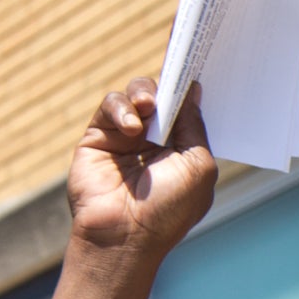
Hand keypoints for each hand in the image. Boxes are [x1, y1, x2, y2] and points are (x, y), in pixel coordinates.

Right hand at [67, 78, 215, 257]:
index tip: (199, 63)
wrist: (124, 236)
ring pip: (136, 94)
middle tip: (174, 81)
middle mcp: (155, 141)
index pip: (187, 109)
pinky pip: (111, 105)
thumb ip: (195, 126)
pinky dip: (121, 109)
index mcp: (182, 149)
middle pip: (163, 95)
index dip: (192, 88)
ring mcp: (125, 138)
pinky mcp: (98, 136)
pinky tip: (130, 128)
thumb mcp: (198, 166)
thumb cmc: (168, 209)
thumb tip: (194, 90)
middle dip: (169, 86)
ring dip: (144, 94)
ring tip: (148, 108)